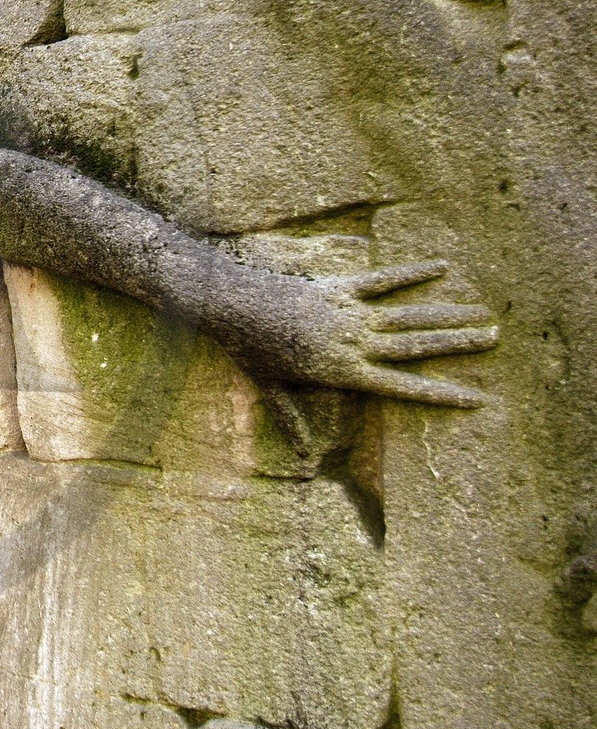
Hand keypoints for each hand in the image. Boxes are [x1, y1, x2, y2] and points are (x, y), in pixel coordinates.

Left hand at [240, 260, 497, 408]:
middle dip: (458, 344)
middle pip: (416, 346)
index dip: (442, 393)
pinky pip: (382, 280)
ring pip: (409, 315)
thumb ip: (292, 422)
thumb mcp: (270, 390)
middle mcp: (354, 343)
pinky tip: (441, 267)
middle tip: (495, 339)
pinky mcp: (339, 287)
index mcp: (343, 372)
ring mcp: (349, 312)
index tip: (477, 399)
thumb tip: (302, 461)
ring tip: (482, 312)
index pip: (403, 388)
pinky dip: (412, 273)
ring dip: (447, 314)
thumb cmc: (249, 350)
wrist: (233, 305)